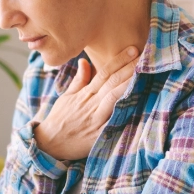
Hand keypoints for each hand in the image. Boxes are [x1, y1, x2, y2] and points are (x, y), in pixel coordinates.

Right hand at [34, 46, 138, 160]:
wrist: (49, 143)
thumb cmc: (60, 119)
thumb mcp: (67, 97)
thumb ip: (79, 80)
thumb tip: (84, 61)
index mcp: (85, 94)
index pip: (104, 73)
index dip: (118, 60)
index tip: (132, 49)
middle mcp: (91, 103)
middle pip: (111, 82)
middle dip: (128, 68)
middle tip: (144, 56)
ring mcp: (95, 118)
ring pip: (113, 97)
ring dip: (127, 84)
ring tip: (142, 73)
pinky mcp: (97, 134)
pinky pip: (112, 121)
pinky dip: (122, 112)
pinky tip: (135, 103)